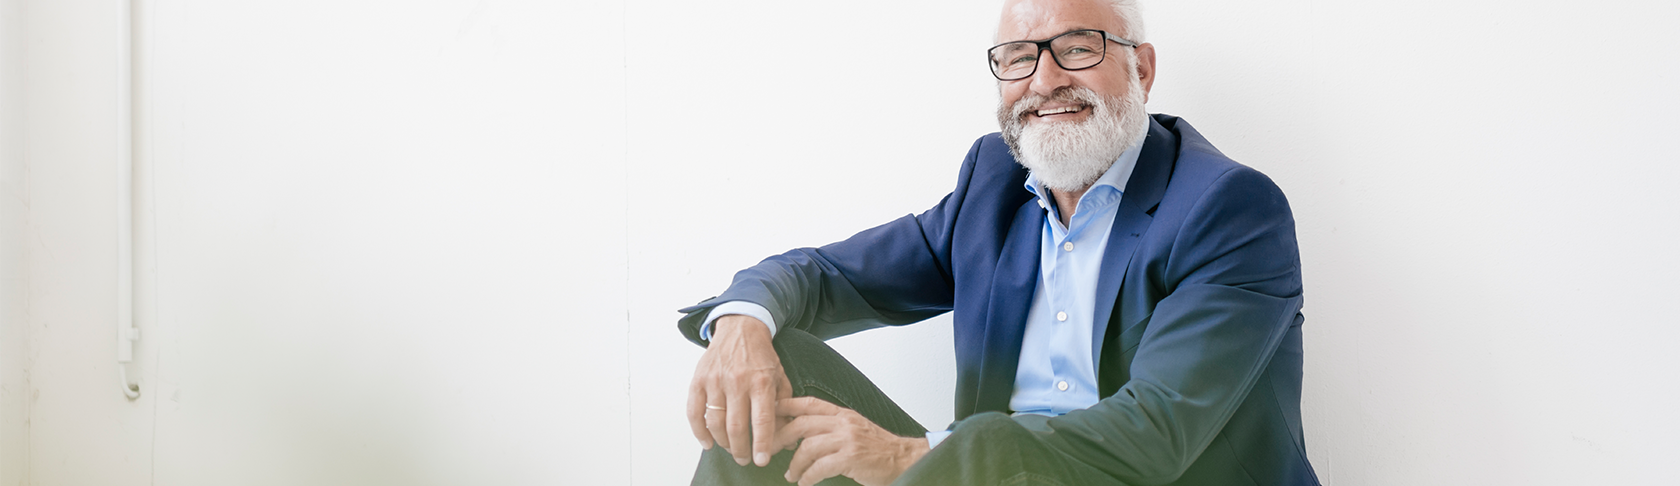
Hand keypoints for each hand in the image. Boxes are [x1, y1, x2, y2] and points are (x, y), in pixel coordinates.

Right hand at [686, 315, 792, 466]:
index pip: (762, 420)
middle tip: (745, 459)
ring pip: (715, 422)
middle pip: (736, 427)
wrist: (740, 327)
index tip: (761, 460)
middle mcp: (737, 382)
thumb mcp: (780, 377)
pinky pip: (694, 412)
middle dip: (741, 450)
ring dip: (723, 442)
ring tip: (731, 449)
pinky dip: (699, 432)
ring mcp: (715, 381)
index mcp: (761, 382)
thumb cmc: (761, 356)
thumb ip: (784, 407)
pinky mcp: (699, 380)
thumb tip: (787, 438)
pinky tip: (708, 442)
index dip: (761, 444)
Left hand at [773, 397, 930, 485]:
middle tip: (770, 450)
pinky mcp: (851, 458)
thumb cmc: (878, 448)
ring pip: (808, 447)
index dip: (786, 406)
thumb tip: (802, 435)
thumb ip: (831, 427)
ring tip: (791, 475)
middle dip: (781, 437)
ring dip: (794, 464)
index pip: (808, 403)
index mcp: (842, 413)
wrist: (904, 458)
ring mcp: (848, 439)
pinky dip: (808, 477)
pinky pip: (820, 467)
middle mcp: (843, 422)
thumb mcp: (854, 429)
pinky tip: (805, 483)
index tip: (769, 413)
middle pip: (801, 424)